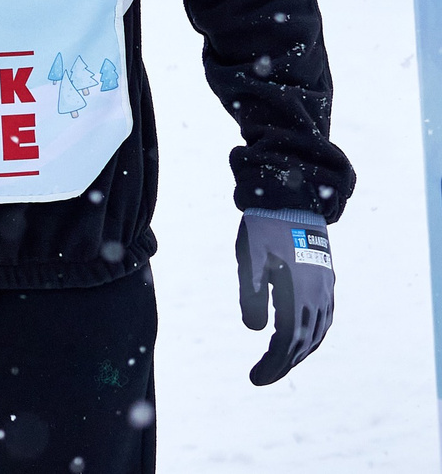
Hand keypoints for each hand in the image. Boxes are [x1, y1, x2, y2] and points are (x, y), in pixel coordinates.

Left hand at [238, 208, 333, 384]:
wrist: (291, 198)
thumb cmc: (264, 227)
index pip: (288, 340)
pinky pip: (324, 318)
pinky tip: (301, 340)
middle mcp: (318, 295)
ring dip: (299, 352)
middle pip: (304, 342)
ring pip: (317, 332)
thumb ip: (252, 293)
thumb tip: (256, 330)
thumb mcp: (250, 258)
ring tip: (278, 364)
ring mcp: (325, 288)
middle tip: (261, 378)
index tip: (255, 378)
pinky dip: (312, 335)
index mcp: (298, 292)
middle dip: (283, 363)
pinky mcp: (326, 281)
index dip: (274, 363)